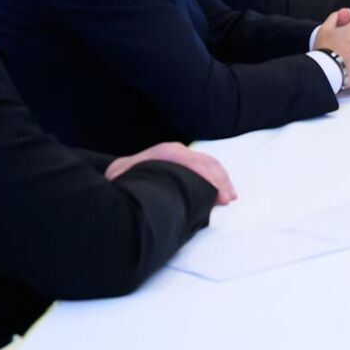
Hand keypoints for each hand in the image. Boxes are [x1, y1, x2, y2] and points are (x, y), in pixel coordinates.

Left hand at [107, 142, 236, 204]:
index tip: (218, 195)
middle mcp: (176, 150)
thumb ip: (138, 184)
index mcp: (165, 153)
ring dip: (222, 179)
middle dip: (220, 180)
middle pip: (206, 162)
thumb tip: (147, 199)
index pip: (194, 163)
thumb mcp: (123, 179)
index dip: (208, 179)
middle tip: (228, 199)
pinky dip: (218, 176)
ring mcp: (182, 152)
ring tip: (229, 196)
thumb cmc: (124, 178)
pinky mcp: (185, 159)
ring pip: (209, 162)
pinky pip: (206, 164)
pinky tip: (222, 188)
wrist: (119, 170)